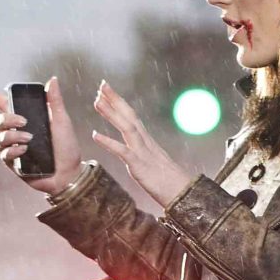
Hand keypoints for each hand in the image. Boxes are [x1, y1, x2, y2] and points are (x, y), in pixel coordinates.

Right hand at [0, 77, 82, 196]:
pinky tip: (25, 150)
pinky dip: (14, 150)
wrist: (70, 173)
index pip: (2, 104)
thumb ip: (55, 101)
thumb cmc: (67, 147)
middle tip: (24, 122)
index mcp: (25, 118)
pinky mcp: (14, 164)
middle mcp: (15, 132)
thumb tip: (52, 80)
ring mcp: (13, 148)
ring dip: (12, 135)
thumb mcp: (62, 121)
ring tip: (29, 139)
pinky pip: (5, 154)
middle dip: (7, 118)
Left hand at [89, 80, 194, 209]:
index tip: (107, 90)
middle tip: (102, 85)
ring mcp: (143, 153)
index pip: (132, 117)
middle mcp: (146, 143)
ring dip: (111, 113)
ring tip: (96, 101)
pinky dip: (108, 142)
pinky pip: (122, 151)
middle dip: (115, 99)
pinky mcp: (140, 166)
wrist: (184, 194)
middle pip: (129, 116)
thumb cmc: (170, 184)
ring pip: (126, 128)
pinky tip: (95, 135)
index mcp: (147, 142)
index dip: (120, 103)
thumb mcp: (155, 165)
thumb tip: (138, 153)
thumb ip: (145, 156)